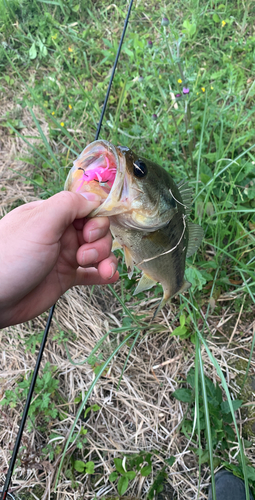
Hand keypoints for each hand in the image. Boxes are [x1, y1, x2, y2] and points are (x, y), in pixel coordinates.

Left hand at [0, 191, 118, 327]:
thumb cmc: (11, 257)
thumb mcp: (40, 222)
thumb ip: (68, 205)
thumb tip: (94, 199)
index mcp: (52, 215)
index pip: (87, 209)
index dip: (96, 220)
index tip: (89, 233)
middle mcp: (60, 233)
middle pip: (96, 231)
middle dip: (99, 243)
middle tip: (83, 256)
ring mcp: (63, 256)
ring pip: (97, 252)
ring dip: (105, 260)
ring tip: (101, 271)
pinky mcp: (64, 278)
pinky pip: (90, 274)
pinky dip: (103, 274)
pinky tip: (110, 278)